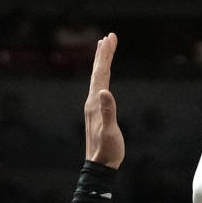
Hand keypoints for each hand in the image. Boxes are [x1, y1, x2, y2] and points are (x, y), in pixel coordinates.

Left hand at [84, 33, 123, 167]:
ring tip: (104, 48)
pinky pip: (99, 88)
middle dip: (103, 54)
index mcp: (94, 103)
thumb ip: (108, 112)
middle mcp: (91, 102)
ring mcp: (93, 107)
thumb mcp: (110, 132)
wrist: (100, 166)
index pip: (101, 74)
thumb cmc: (107, 151)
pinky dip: (102, 76)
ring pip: (97, 79)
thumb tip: (105, 92)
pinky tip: (103, 77)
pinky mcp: (96, 112)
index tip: (110, 38)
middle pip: (97, 72)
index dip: (106, 55)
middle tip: (109, 37)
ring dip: (101, 63)